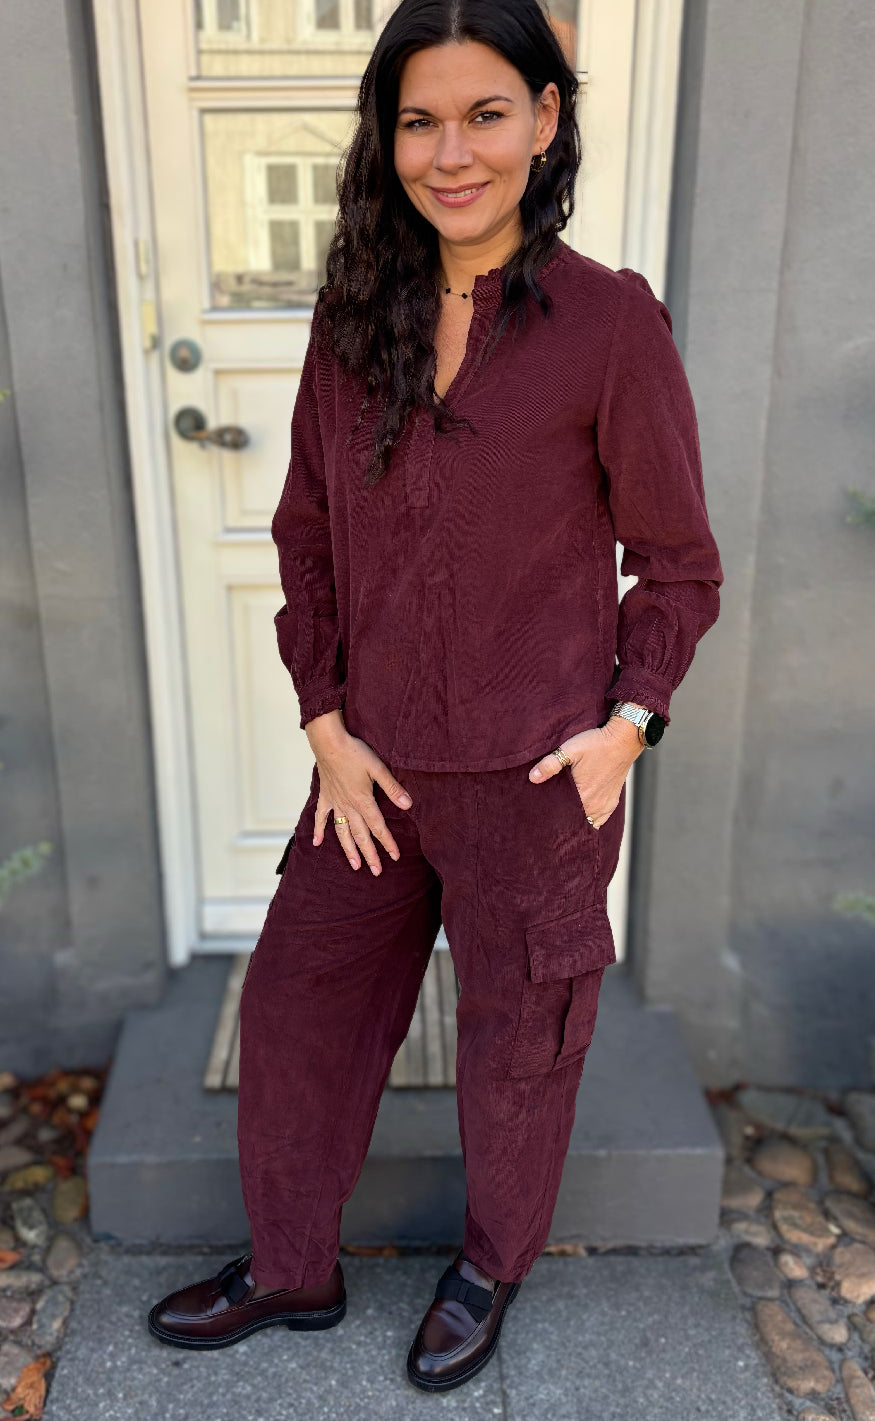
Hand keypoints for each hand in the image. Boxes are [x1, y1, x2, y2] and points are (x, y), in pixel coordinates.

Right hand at [304, 710, 413, 874]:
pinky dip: (319, 830)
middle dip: (370, 854)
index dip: (387, 843)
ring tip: (355, 866)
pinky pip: (321, 817)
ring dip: (349, 850)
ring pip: (342, 832)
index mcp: (363, 800)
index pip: (378, 827)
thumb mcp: (378, 768)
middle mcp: (348, 806)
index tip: (395, 857)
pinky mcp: (325, 796)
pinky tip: (317, 843)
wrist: (329, 742)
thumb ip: (393, 789)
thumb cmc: (355, 752)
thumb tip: (408, 805)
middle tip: (376, 872)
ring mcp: (335, 803)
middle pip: (361, 835)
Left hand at [528, 717, 643, 828]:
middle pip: (575, 823)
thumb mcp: (570, 750)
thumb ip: (550, 764)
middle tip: (551, 817)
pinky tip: (582, 814)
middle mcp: (595, 806)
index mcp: (583, 796)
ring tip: (565, 815)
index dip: (553, 819)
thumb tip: (533, 778)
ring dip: (577, 821)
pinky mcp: (612, 802)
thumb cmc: (597, 744)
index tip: (544, 817)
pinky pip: (600, 820)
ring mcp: (605, 806)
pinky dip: (590, 819)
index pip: (564, 818)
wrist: (623, 740)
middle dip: (563, 821)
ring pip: (588, 823)